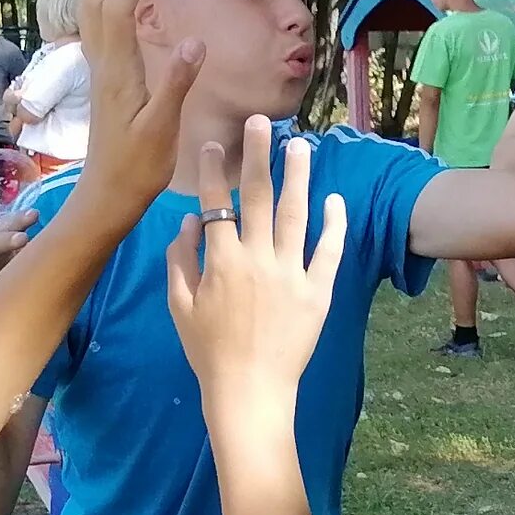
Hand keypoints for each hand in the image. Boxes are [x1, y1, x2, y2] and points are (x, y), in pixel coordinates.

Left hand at [69, 0, 203, 218]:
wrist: (106, 194)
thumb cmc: (138, 168)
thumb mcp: (162, 129)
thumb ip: (176, 83)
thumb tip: (195, 41)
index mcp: (118, 71)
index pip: (121, 8)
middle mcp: (102, 62)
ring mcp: (100, 68)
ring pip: (93, 8)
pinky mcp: (104, 77)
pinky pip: (98, 23)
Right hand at [167, 115, 348, 426]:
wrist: (249, 392)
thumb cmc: (208, 352)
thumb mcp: (179, 305)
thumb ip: (180, 258)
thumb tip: (187, 220)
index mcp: (222, 262)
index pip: (217, 204)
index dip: (215, 171)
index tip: (216, 143)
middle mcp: (257, 260)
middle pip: (259, 197)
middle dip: (258, 155)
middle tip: (262, 123)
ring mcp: (291, 275)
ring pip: (296, 215)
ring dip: (298, 177)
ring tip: (300, 147)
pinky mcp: (318, 293)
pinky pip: (328, 252)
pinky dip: (333, 225)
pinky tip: (334, 199)